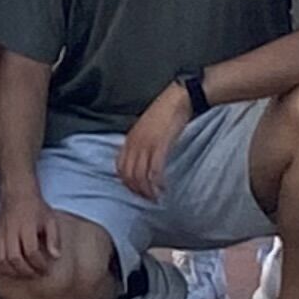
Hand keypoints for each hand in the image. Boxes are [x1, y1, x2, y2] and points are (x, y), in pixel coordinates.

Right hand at [0, 177, 61, 285]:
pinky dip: (0, 266)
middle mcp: (10, 231)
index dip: (39, 264)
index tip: (46, 269)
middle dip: (27, 270)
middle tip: (37, 273)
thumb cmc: (35, 208)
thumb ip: (54, 238)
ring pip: (1, 260)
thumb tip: (56, 256)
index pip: (31, 251)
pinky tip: (10, 268)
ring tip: (24, 272)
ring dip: (13, 270)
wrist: (17, 194)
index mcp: (26, 226)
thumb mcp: (50, 220)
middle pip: (15, 258)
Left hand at [114, 85, 195, 199]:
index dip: (126, 182)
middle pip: (129, 175)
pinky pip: (154, 170)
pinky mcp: (160, 145)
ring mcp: (146, 145)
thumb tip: (142, 158)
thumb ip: (141, 142)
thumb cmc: (165, 111)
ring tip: (156, 198)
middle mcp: (135, 143)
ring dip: (147, 191)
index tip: (136, 190)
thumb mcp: (146, 127)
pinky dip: (157, 183)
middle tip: (148, 200)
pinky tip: (163, 188)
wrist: (178, 98)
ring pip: (140, 176)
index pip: (120, 167)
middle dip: (137, 190)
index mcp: (130, 139)